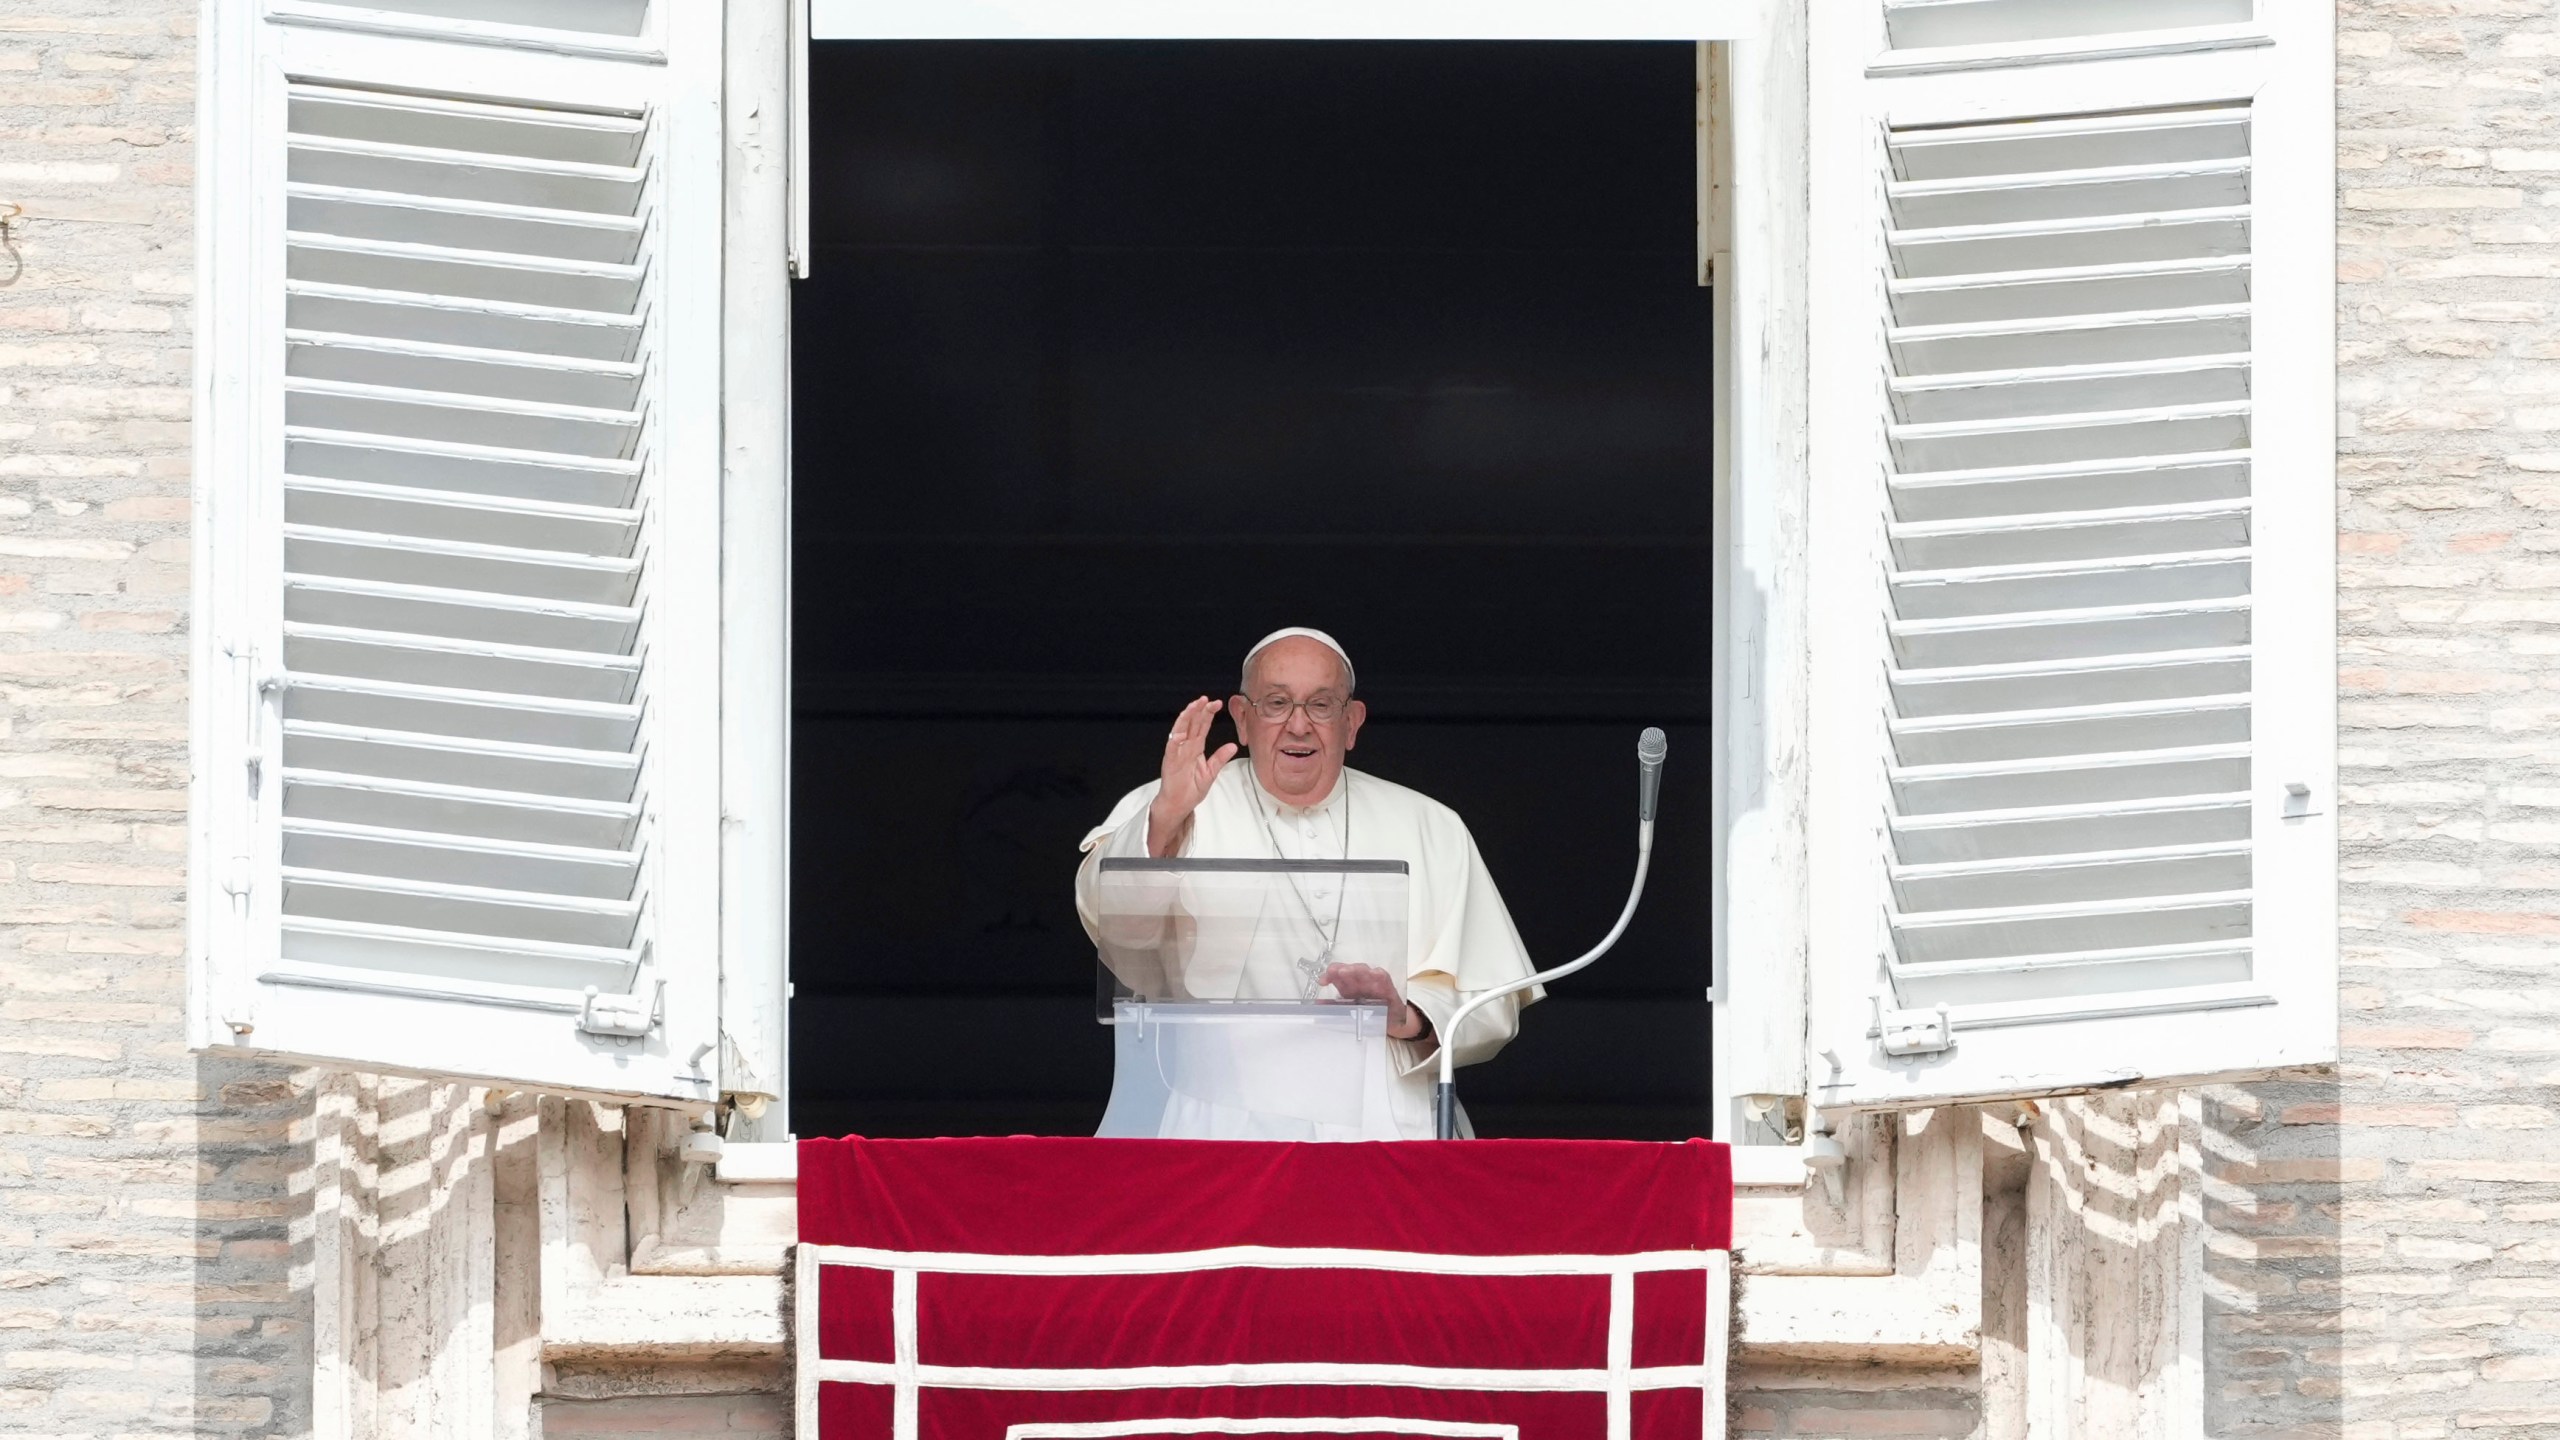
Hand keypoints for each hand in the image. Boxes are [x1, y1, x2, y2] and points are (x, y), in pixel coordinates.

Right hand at [1147, 697, 1236, 857]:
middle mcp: (1186, 747)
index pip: (1202, 726)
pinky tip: (1180, 733)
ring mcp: (1177, 753)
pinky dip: (1175, 740)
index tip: (1217, 703)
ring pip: (1180, 731)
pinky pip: (1172, 749)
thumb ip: (1220, 758)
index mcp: (1196, 747)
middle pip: (1192, 724)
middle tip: (1206, 699)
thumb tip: (1233, 746)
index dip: (1208, 714)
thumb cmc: (1192, 788)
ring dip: (1186, 718)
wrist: (1180, 804)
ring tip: (1192, 707)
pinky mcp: (1170, 762)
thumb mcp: (1211, 772)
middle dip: (1198, 711)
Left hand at [1320, 962, 1423, 1040]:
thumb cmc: (1369, 1012)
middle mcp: (1358, 981)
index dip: (1329, 975)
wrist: (1390, 1019)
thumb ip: (1334, 1007)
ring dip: (1355, 969)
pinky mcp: (1386, 986)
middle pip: (1348, 970)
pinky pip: (1383, 977)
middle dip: (1340, 969)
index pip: (1337, 975)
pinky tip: (1374, 973)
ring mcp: (1372, 982)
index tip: (1322, 982)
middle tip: (1334, 972)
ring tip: (1347, 971)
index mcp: (1348, 985)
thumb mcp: (1349, 1011)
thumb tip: (1317, 1005)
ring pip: (1363, 970)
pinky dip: (1378, 974)